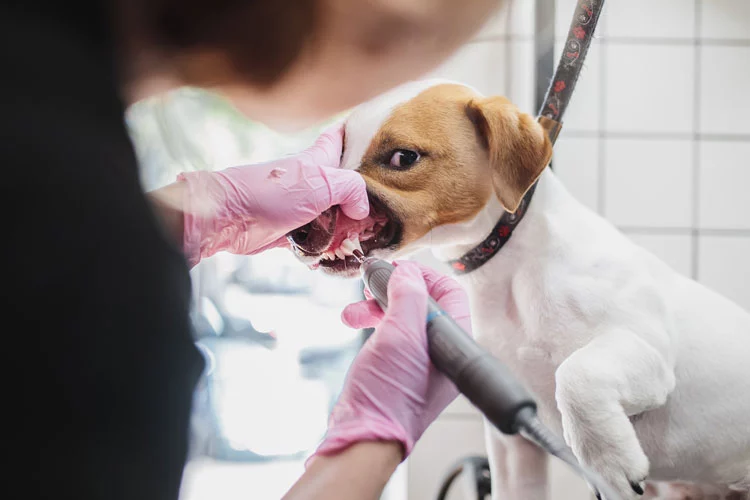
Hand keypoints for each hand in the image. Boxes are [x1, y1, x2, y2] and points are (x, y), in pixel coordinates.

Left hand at [178, 124, 367, 265]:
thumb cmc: (271, 192)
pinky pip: (319, 241)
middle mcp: (314, 182)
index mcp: (320, 160)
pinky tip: (336, 257)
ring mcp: (303, 207)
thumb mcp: (322, 182)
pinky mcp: (293, 231)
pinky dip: (327, 250)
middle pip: (347, 187)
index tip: (377, 134)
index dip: (357, 133)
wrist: (229, 218)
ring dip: (347, 231)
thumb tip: (362, 211)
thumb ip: (352, 189)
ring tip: (362, 242)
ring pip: (336, 217)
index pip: (340, 137)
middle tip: (384, 213)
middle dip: (364, 200)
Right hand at [311, 261, 471, 461]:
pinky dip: (370, 324)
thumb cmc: (389, 397)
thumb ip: (408, 296)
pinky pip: (387, 336)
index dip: (423, 276)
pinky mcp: (396, 370)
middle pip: (423, 304)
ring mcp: (418, 363)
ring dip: (374, 307)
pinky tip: (353, 322)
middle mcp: (440, 354)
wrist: (363, 436)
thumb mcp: (401, 335)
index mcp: (454, 346)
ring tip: (353, 310)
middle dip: (393, 290)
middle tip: (372, 283)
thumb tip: (407, 272)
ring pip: (400, 319)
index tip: (398, 269)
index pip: (450, 293)